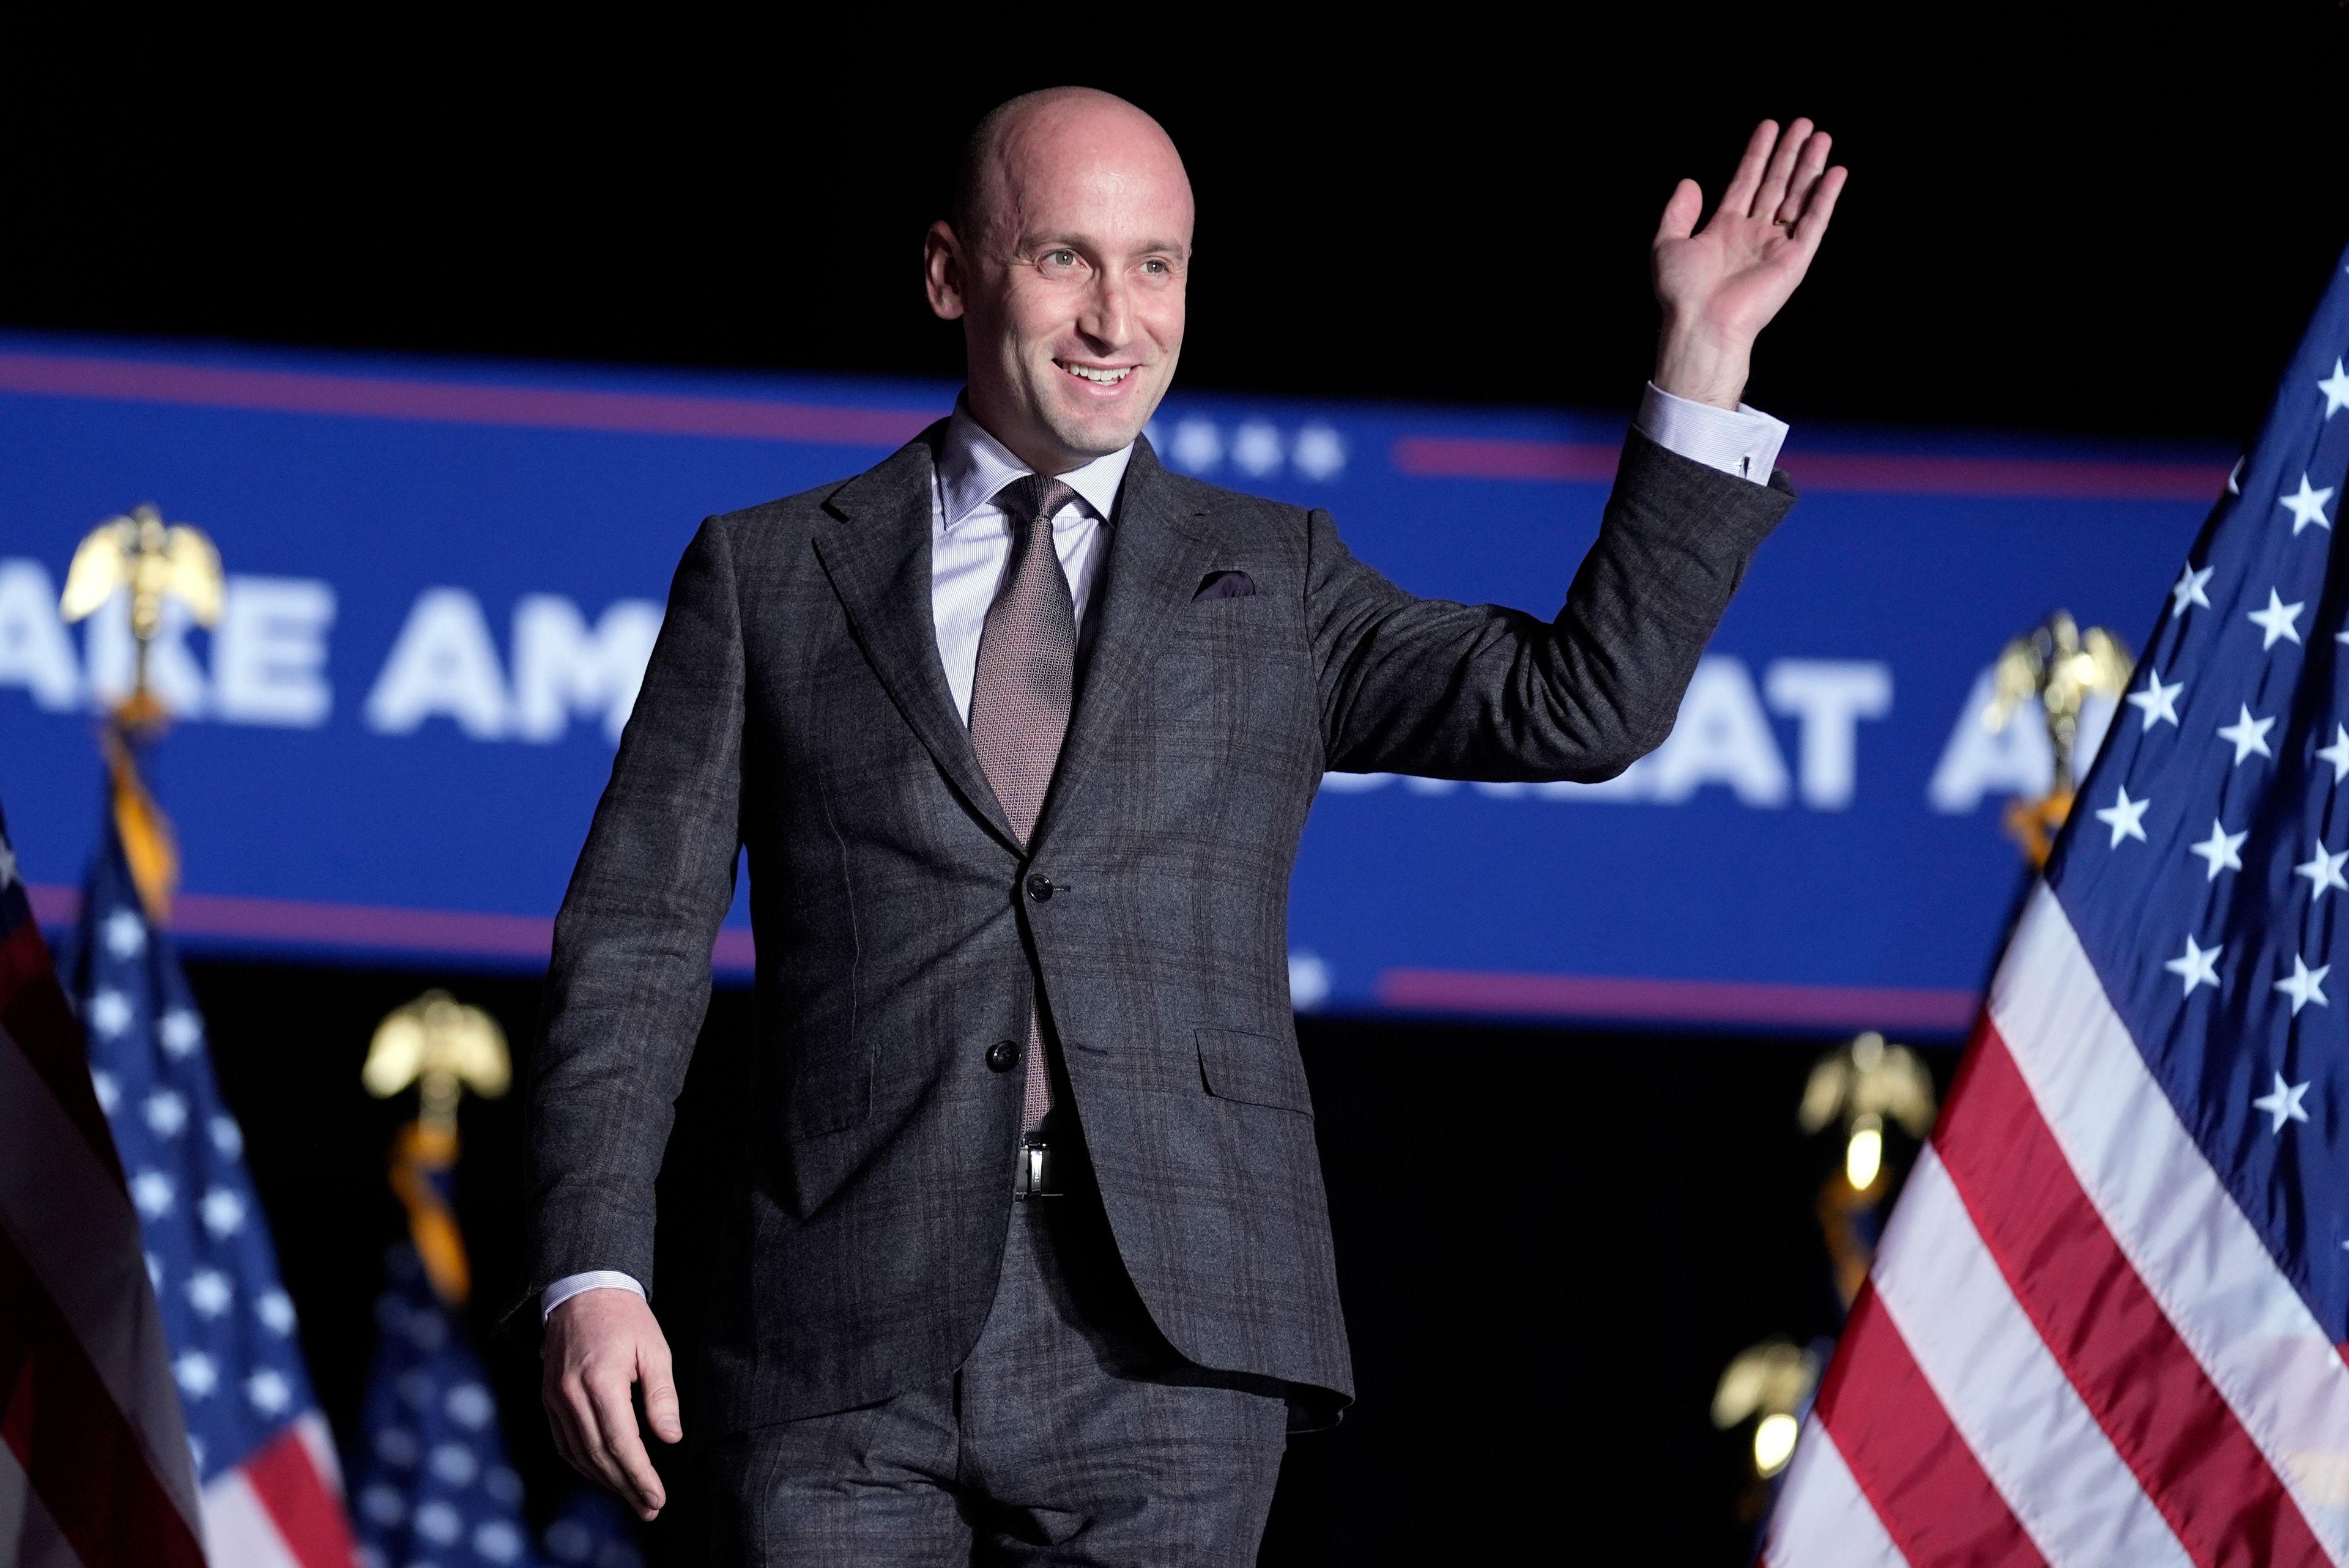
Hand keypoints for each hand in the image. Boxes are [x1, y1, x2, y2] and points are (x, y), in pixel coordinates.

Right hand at [542, 1287, 681, 1521]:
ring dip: (605, 1482)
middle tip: (650, 1507)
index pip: (621, 1442)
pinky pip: (564, 1443)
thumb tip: (670, 1438)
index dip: (640, 1475)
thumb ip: (662, 1396)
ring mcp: (555, 1399)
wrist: (582, 1292)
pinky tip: (604, 1475)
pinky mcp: (548, 1399)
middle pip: (599, 1455)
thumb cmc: (626, 1318)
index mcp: (600, 1381)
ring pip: (579, 1454)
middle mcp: (572, 1395)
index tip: (657, 1497)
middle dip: (626, 1487)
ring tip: (633, 1499)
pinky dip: (584, 1464)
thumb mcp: (655, 1349)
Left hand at [1651, 119, 1846, 409]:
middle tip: (1803, 123)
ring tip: (1821, 136)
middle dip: (1789, 153)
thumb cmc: (1682, 291)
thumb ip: (1678, 212)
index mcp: (1725, 228)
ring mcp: (1775, 245)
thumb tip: (1689, 182)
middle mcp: (1753, 233)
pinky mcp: (1794, 260)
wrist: (1702, 323)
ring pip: (1798, 196)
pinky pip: (1814, 223)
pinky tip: (1835, 172)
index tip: (1769, 126)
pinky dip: (1825, 197)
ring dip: (1810, 167)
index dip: (1757, 153)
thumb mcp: (1667, 244)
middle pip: (1776, 183)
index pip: (1746, 180)